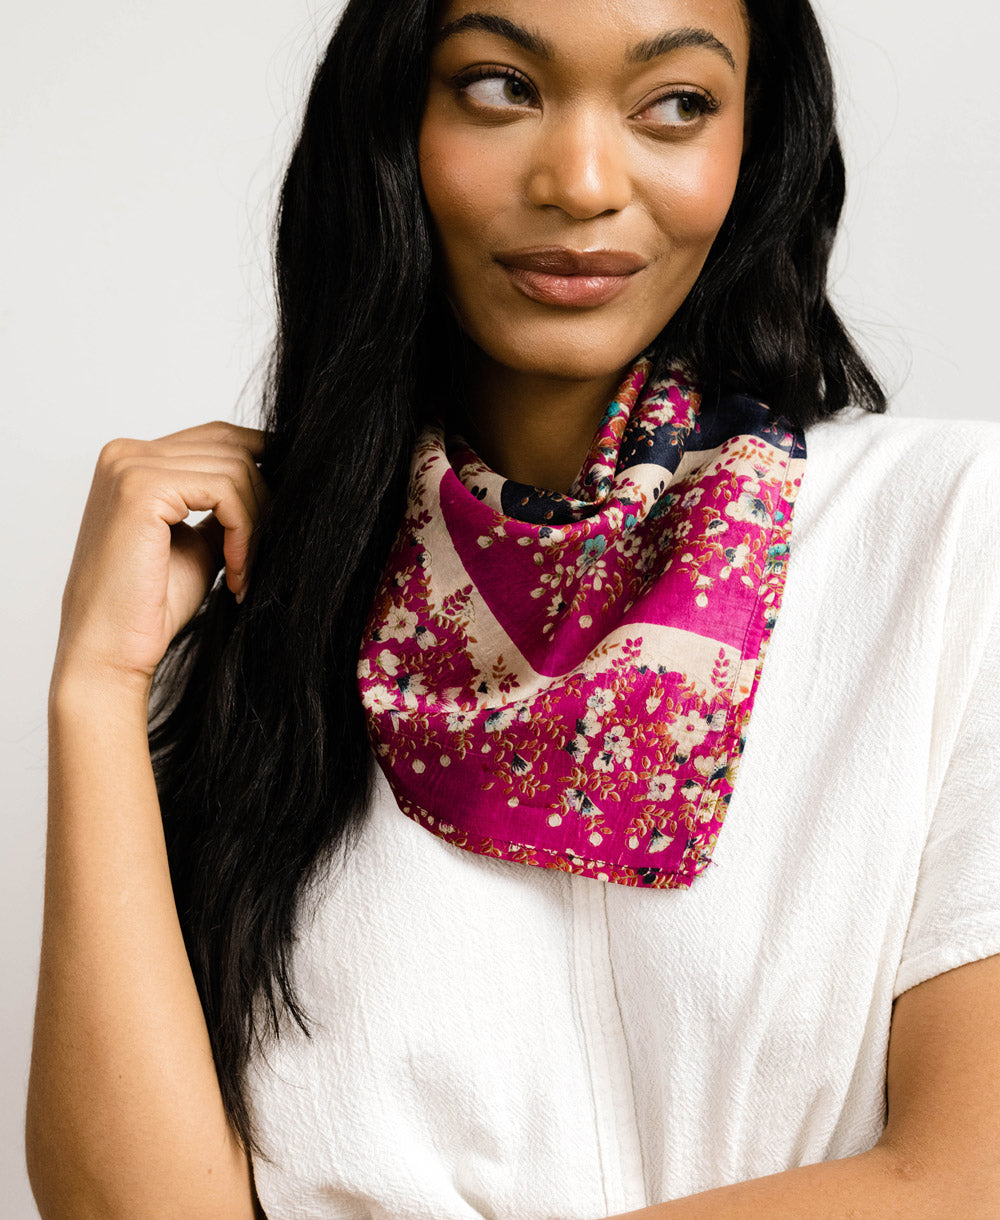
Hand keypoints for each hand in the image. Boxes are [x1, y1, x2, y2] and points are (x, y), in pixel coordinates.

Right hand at [53, 420, 268, 695]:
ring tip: (244, 571)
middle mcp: (127, 453)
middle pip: (232, 446)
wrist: (110, 652)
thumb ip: (226, 508)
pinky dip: (244, 533)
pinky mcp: (142, 488)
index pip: (219, 437)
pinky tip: (236, 572)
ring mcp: (131, 466)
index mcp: (134, 461)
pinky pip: (226, 491)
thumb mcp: (201, 543)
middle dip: (264, 499)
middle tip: (266, 552)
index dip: (263, 467)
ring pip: (236, 469)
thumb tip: (276, 483)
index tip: (288, 510)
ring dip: (256, 525)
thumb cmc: (150, 607)